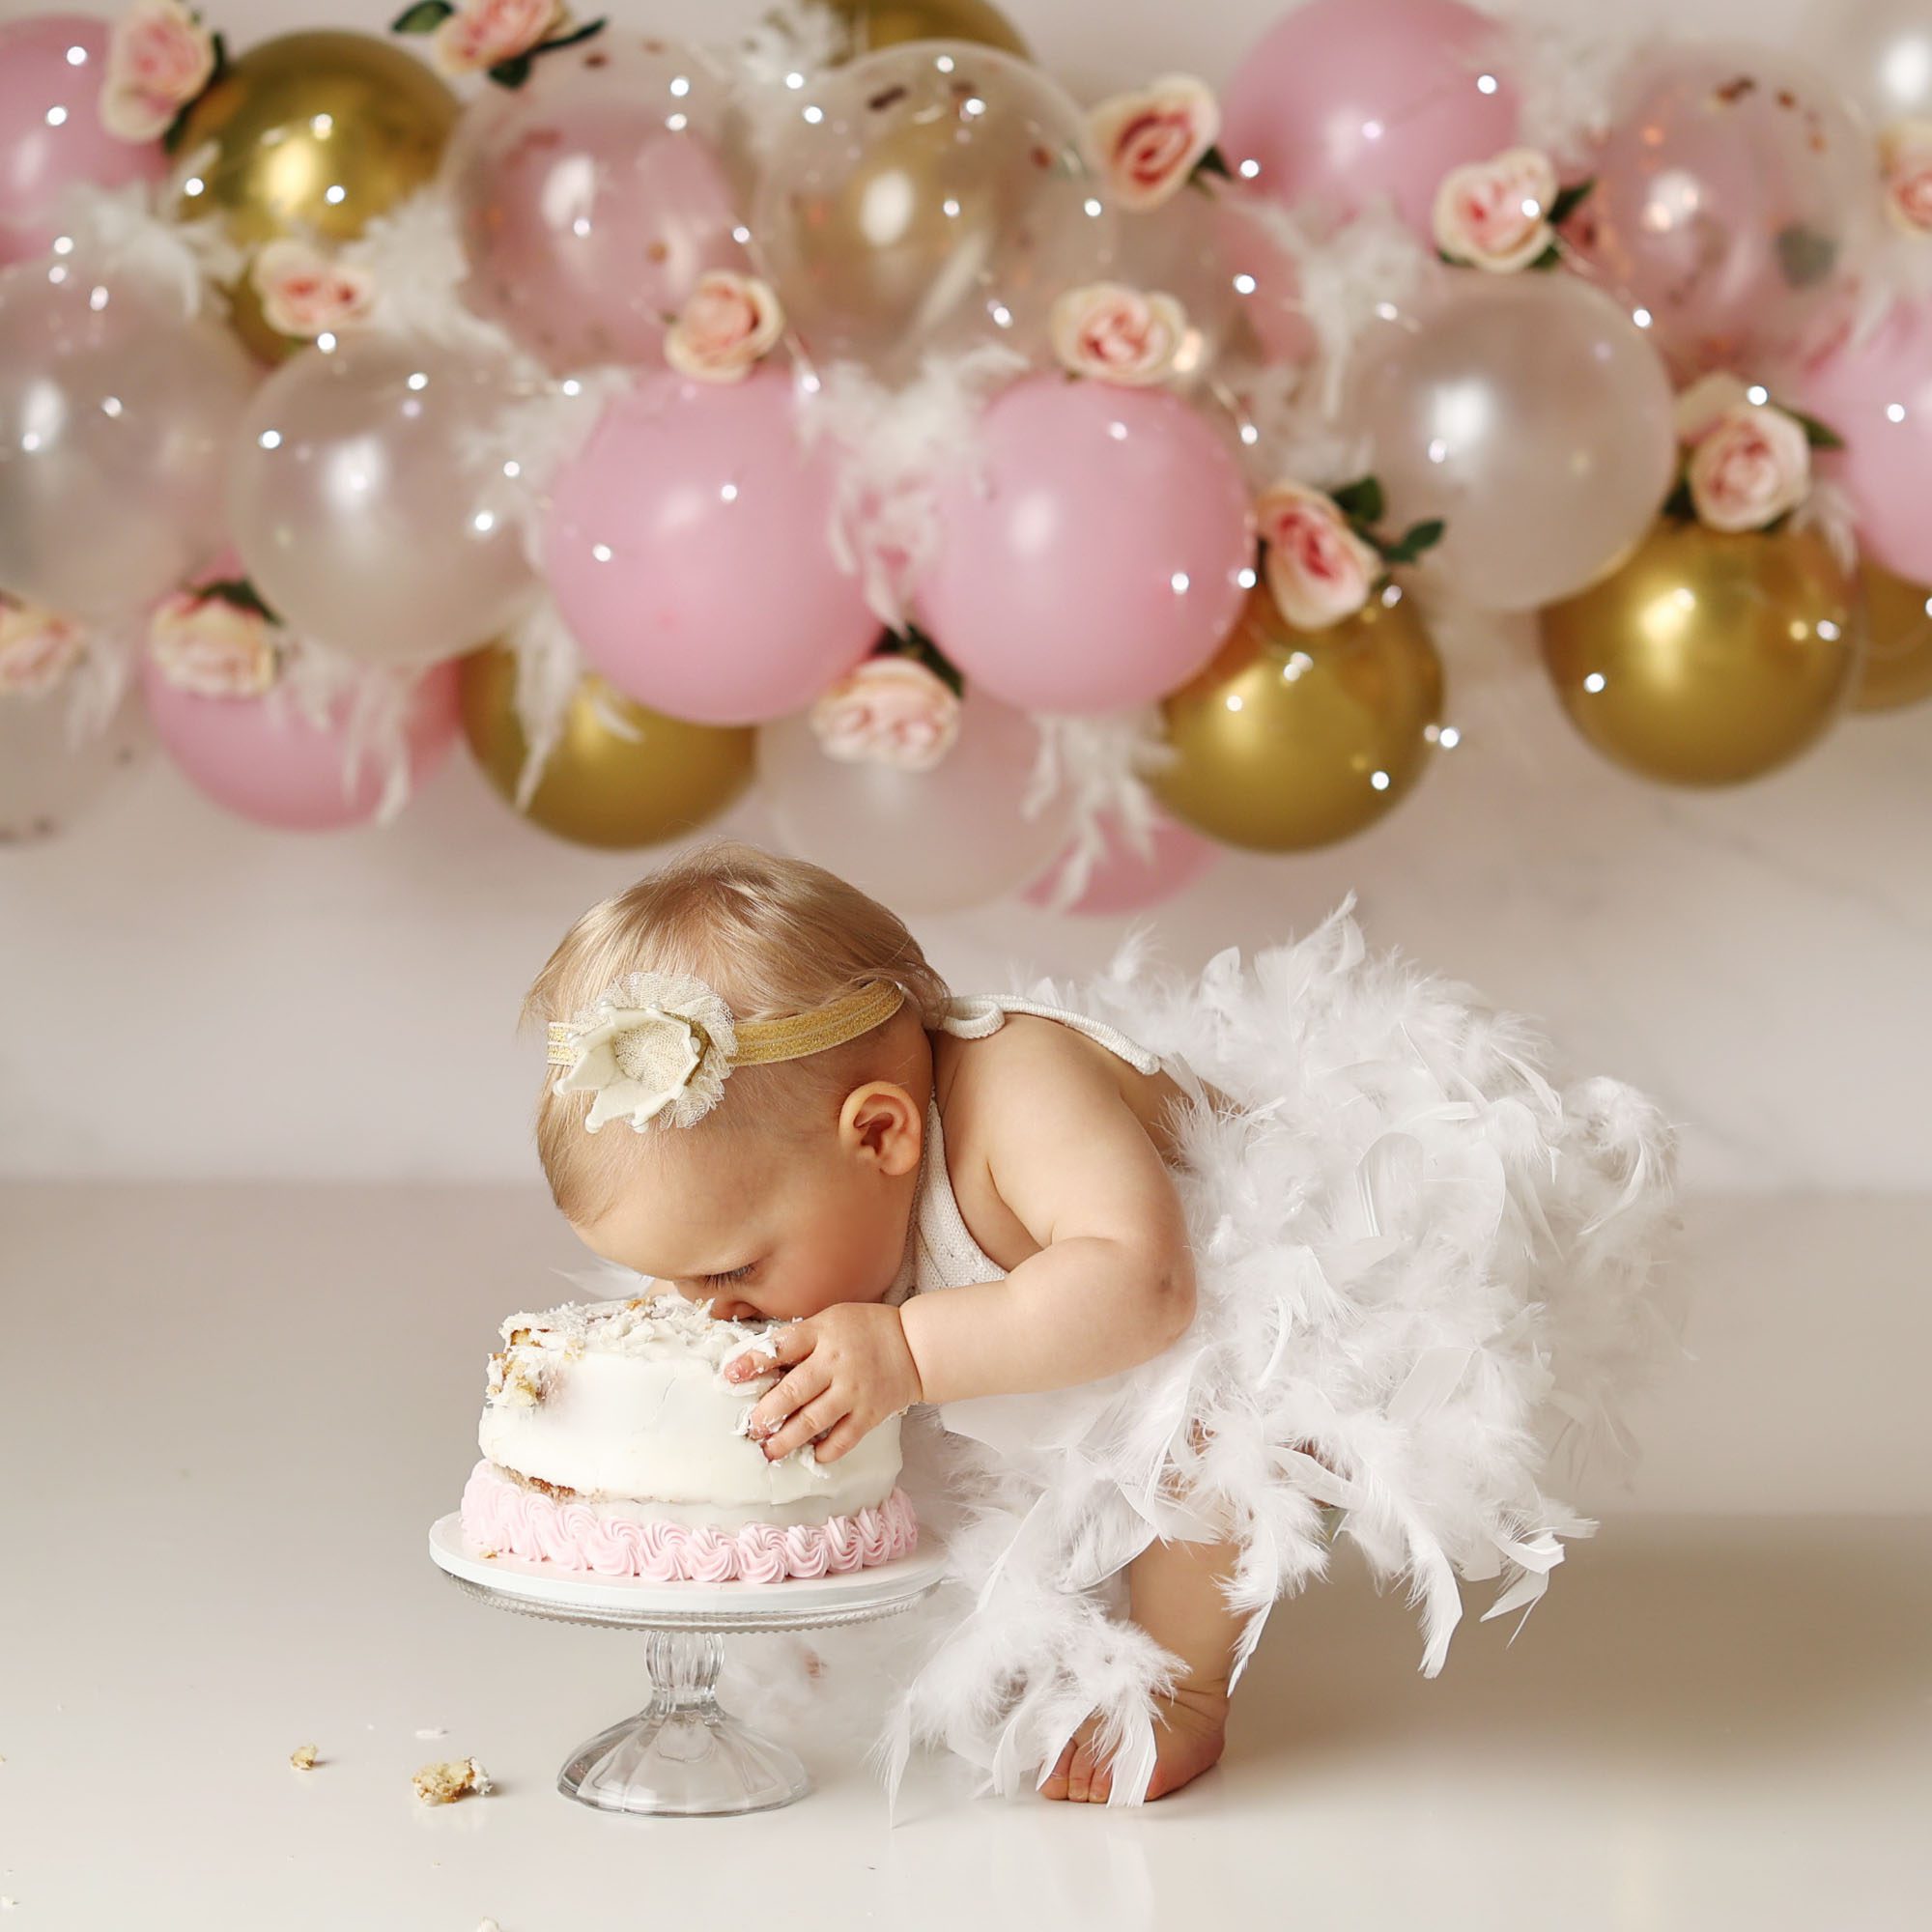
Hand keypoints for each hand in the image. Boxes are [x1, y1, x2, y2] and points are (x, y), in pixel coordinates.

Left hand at [724, 1302, 923, 1464]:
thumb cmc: (865, 1329)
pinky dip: (825, 1450)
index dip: (753, 1362)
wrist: (915, 1345)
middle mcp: (835, 1363)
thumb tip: (762, 1365)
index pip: (781, 1347)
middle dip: (767, 1413)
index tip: (730, 1376)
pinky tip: (811, 1454)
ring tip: (769, 1450)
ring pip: (814, 1420)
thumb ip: (801, 1340)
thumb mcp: (830, 1320)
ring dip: (787, 1439)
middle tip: (751, 1428)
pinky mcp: (869, 1413)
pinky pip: (843, 1439)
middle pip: (793, 1390)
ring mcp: (853, 1391)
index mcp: (822, 1334)